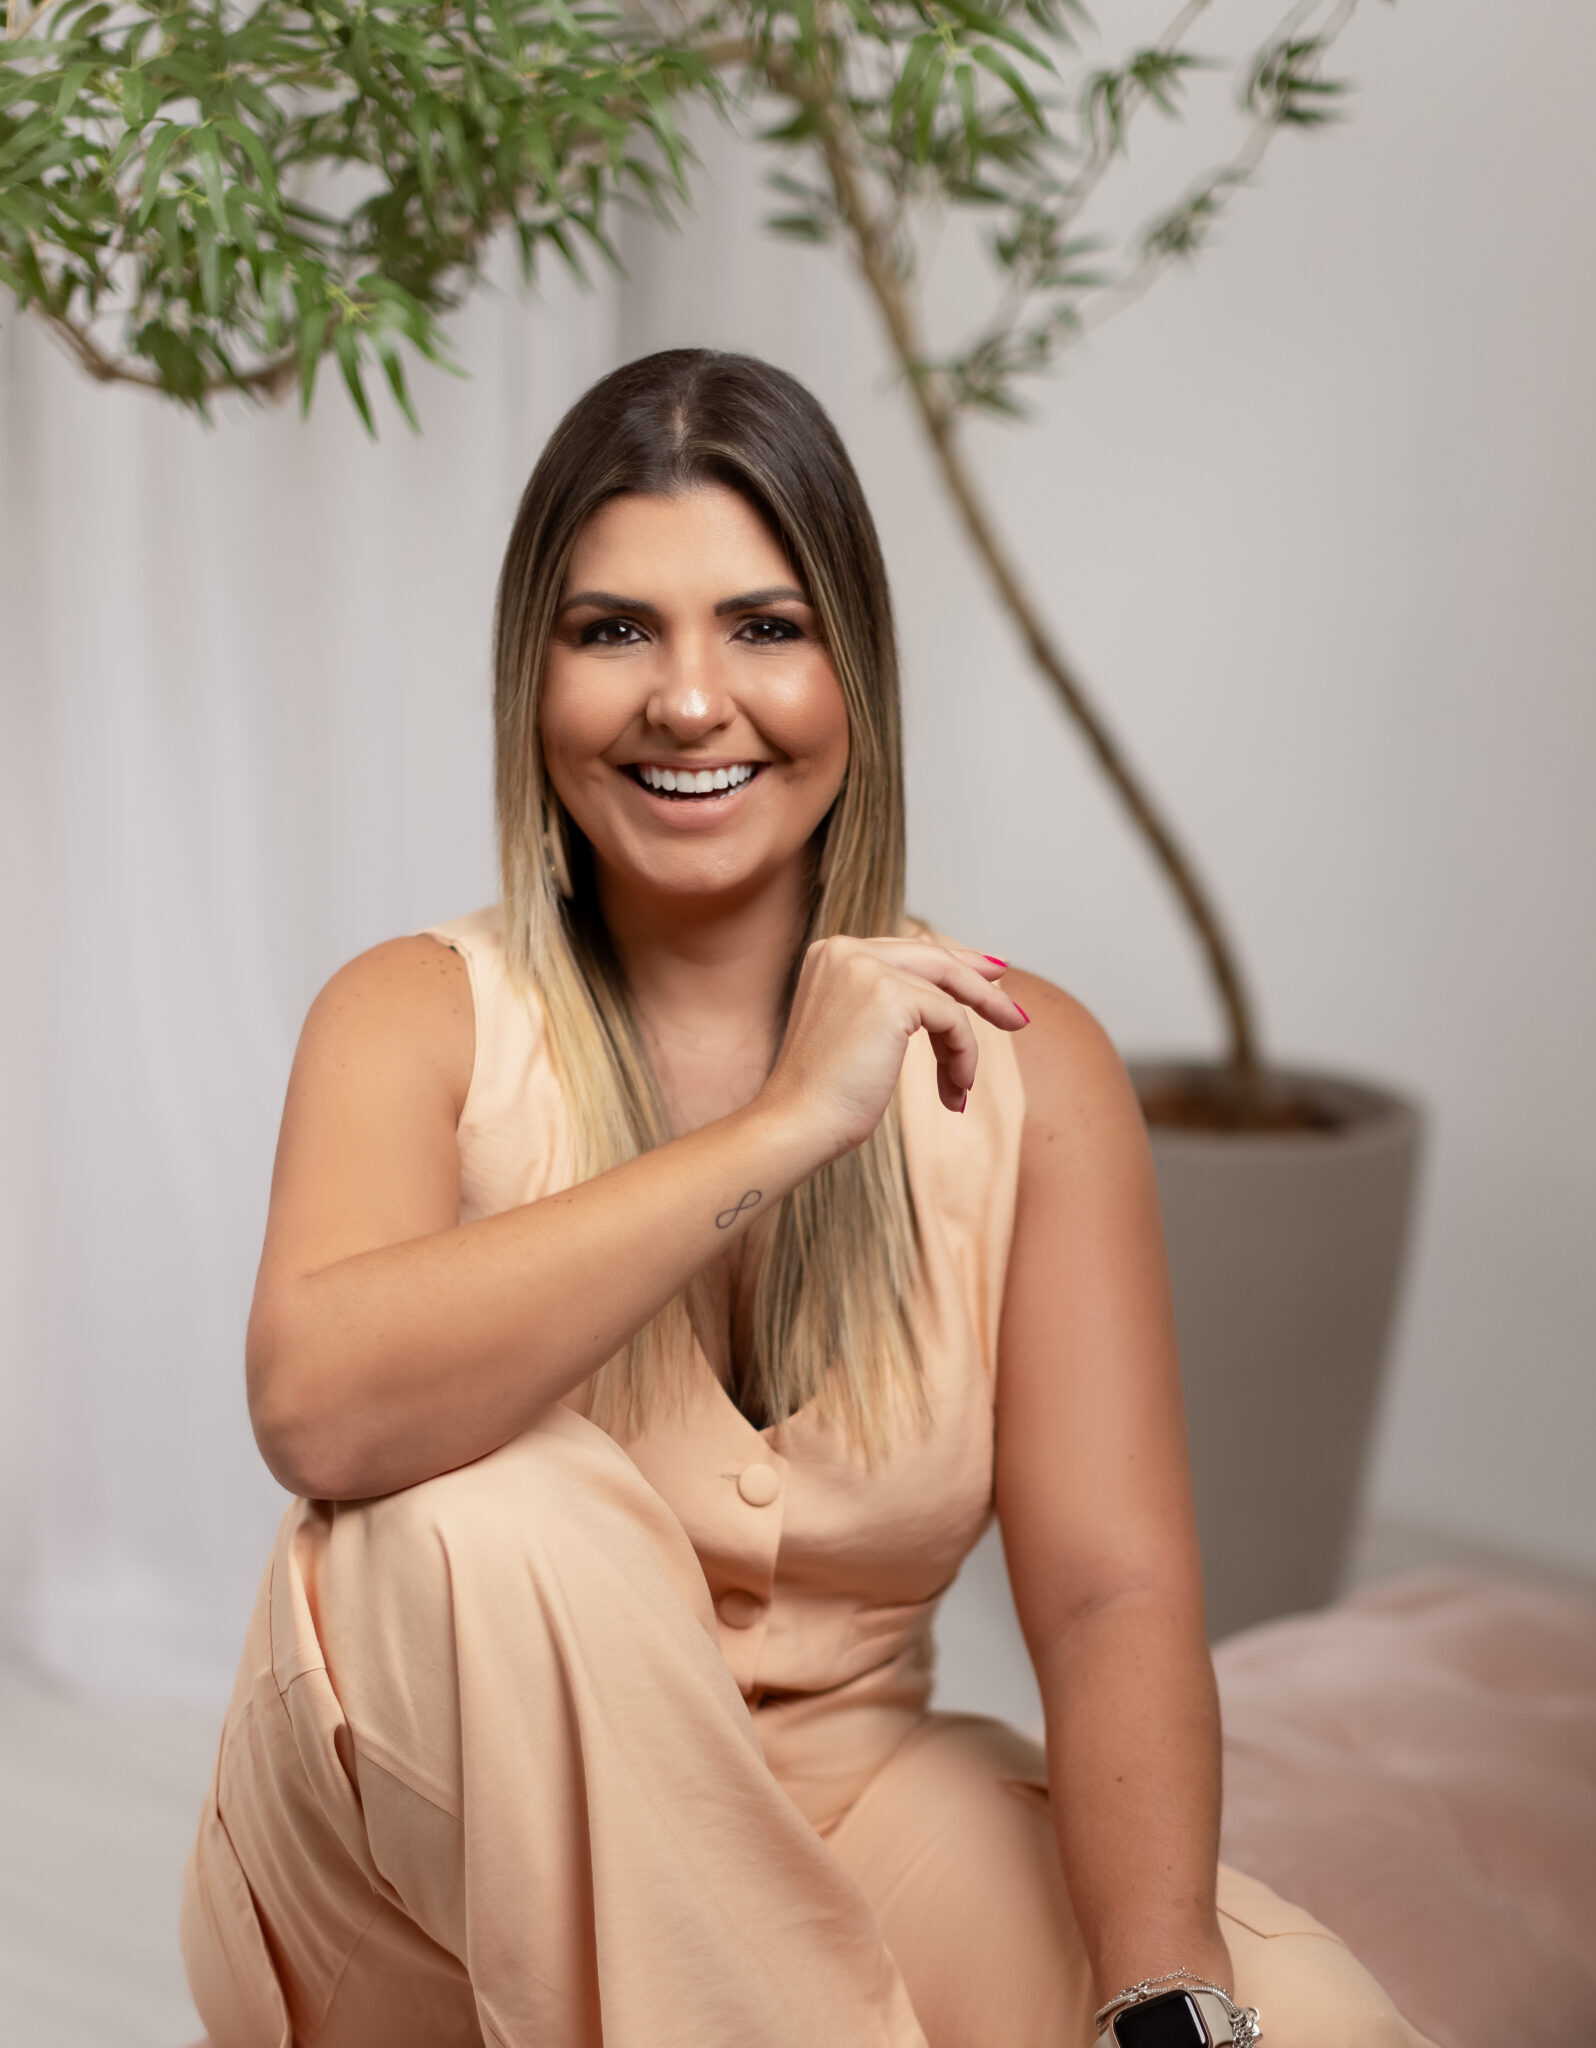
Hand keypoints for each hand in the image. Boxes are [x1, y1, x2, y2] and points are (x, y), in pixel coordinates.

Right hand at [757, 934, 1027, 1166]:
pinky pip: (952, 1018)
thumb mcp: (855, 1034)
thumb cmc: (822, 1096)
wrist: (796, 1124)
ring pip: (949, 992)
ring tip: (962, 1084)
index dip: (955, 965)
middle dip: (982, 988)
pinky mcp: (888, 993)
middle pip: (936, 959)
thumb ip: (888, 1005)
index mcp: (832, 954)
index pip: (909, 950)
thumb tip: (943, 1003)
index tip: (991, 981)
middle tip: (1016, 1017)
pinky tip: (955, 1090)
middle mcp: (845, 950)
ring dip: (965, 1043)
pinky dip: (962, 1056)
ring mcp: (865, 967)